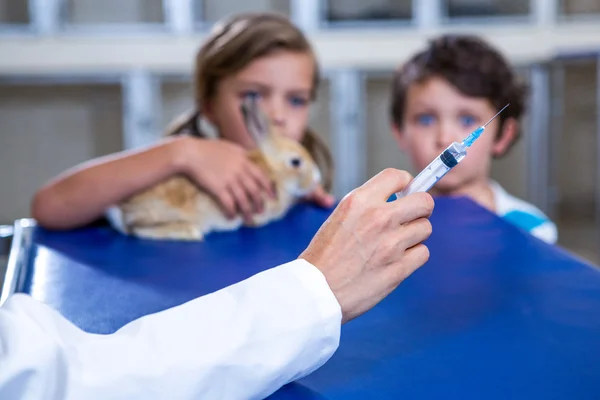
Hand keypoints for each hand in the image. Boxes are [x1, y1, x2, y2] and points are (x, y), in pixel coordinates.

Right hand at [172, 136, 274, 219]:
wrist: (190, 153)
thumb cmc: (207, 148)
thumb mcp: (229, 146)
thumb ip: (240, 154)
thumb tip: (249, 159)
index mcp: (243, 159)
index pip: (261, 175)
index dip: (268, 187)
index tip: (272, 196)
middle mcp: (239, 170)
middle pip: (254, 190)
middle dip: (259, 203)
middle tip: (261, 211)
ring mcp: (230, 180)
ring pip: (244, 200)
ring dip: (247, 212)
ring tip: (249, 220)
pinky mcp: (219, 188)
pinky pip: (229, 204)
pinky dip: (231, 212)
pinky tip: (231, 217)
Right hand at [299, 169, 433, 323]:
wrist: (317, 289)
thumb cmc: (325, 254)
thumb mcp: (341, 216)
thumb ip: (368, 205)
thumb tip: (399, 198)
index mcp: (360, 201)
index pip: (398, 176)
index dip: (406, 183)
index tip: (404, 192)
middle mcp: (379, 217)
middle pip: (424, 202)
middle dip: (420, 209)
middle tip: (409, 217)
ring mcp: (391, 243)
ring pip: (425, 228)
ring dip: (414, 235)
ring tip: (396, 243)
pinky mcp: (399, 268)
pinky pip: (423, 253)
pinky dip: (413, 256)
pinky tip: (396, 259)